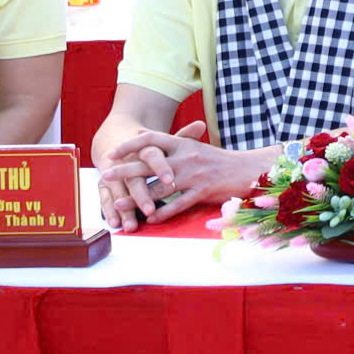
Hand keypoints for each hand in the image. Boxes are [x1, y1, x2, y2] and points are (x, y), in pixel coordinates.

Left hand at [94, 119, 233, 230]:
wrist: (249, 169)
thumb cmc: (219, 160)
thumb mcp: (194, 145)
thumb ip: (169, 142)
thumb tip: (141, 133)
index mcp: (183, 144)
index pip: (152, 139)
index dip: (131, 145)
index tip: (113, 152)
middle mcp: (186, 157)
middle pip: (150, 163)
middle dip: (125, 170)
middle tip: (104, 175)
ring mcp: (194, 175)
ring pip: (160, 188)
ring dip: (138, 198)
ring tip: (119, 204)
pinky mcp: (203, 191)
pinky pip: (178, 204)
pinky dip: (163, 213)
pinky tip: (150, 220)